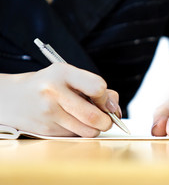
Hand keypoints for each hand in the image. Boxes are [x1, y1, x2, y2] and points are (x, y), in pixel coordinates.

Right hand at [0, 63, 120, 136]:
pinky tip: (71, 121)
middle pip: (94, 116)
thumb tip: (115, 109)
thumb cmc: (48, 84)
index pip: (97, 87)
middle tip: (105, 118)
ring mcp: (48, 113)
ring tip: (88, 118)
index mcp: (62, 73)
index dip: (105, 97)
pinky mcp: (46, 130)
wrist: (12, 98)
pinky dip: (80, 131)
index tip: (103, 99)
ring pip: (87, 131)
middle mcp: (53, 92)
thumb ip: (95, 88)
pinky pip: (76, 136)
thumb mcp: (70, 76)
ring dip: (95, 128)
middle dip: (107, 120)